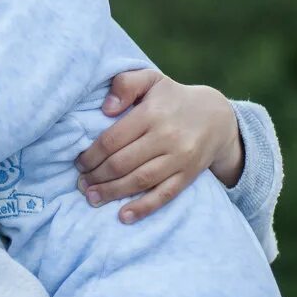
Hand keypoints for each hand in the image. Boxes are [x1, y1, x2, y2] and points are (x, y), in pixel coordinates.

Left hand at [75, 70, 242, 223]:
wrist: (217, 117)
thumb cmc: (173, 98)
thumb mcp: (151, 79)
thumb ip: (125, 84)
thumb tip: (106, 108)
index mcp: (152, 113)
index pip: (112, 139)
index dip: (91, 155)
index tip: (79, 163)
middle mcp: (166, 136)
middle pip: (122, 163)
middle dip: (97, 176)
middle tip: (81, 183)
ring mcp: (179, 158)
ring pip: (139, 180)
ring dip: (112, 192)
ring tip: (92, 198)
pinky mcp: (189, 175)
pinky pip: (164, 195)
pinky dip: (143, 208)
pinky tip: (123, 216)